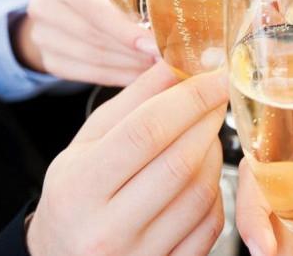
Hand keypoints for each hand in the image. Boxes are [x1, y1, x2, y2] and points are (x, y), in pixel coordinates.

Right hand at [13, 0, 157, 85]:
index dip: (126, 30)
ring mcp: (43, 37)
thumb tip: (175, 12)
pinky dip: (118, 76)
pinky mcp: (50, 61)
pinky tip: (139, 77)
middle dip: (134, 51)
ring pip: (94, 58)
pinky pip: (89, 74)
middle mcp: (46, 6)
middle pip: (97, 37)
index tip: (154, 45)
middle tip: (166, 59)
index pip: (96, 9)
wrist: (59, 7)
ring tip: (157, 69)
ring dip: (129, 66)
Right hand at [27, 62, 228, 255]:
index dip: (189, 98)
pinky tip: (202, 172)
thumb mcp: (87, 143)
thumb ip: (132, 101)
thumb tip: (176, 62)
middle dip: (207, 120)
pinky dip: (216, 190)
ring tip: (206, 133)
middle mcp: (106, 230)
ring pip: (201, 192)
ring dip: (215, 152)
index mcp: (79, 188)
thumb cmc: (75, 194)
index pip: (146, 131)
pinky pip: (210, 225)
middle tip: (217, 97)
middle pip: (179, 161)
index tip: (215, 75)